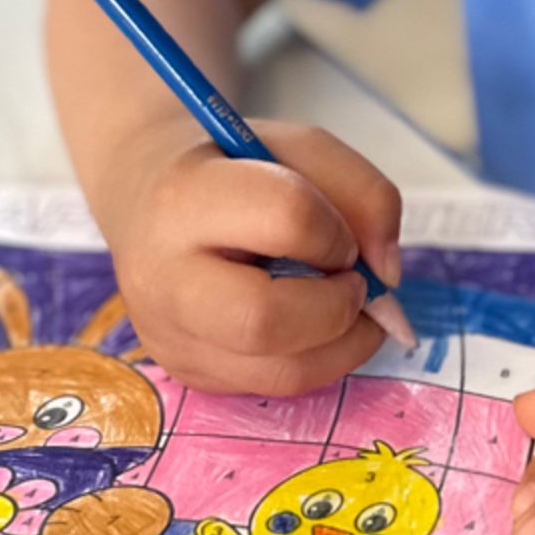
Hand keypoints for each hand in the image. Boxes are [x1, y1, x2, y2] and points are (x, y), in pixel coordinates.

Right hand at [101, 117, 402, 395]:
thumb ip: (365, 194)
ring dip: (342, 343)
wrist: (145, 197)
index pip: (287, 219)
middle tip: (351, 285)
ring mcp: (168, 336)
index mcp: (184, 198)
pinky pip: (274, 387)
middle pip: (264, 321)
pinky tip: (315, 327)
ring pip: (280, 371)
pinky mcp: (186, 372)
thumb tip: (388, 277)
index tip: (340, 233)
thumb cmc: (232, 169)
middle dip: (337, 308)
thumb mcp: (301, 148)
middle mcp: (162, 277)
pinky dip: (317, 361)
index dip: (337, 230)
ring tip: (346, 307)